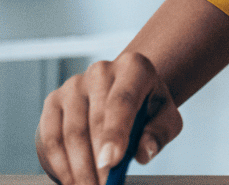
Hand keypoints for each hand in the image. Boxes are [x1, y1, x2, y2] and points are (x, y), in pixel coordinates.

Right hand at [36, 52, 182, 184]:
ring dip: (78, 168)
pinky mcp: (53, 101)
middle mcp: (101, 71)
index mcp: (133, 67)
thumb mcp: (165, 118)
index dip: (115, 134)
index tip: (111, 163)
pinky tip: (71, 180)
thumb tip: (144, 152)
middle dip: (97, 161)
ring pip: (70, 132)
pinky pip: (50, 137)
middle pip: (94, 120)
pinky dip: (59, 164)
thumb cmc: (148, 109)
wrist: (125, 95)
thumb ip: (158, 133)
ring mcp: (73, 85)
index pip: (122, 100)